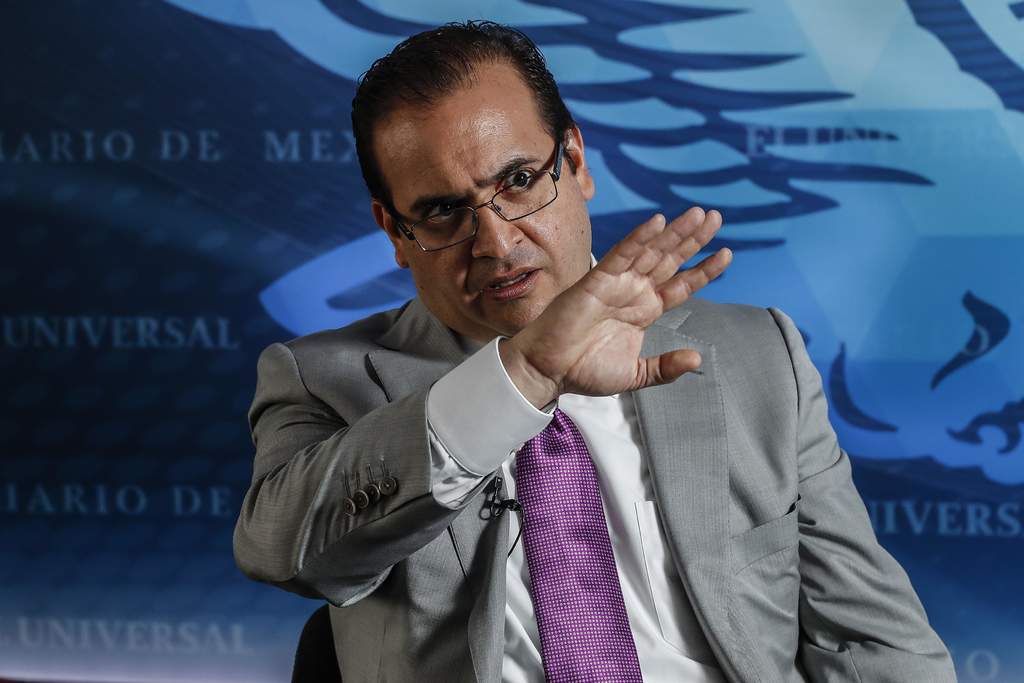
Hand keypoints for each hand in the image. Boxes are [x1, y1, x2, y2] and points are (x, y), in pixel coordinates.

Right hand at [500, 207, 730, 407]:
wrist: (550, 371)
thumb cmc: (585, 371)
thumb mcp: (635, 374)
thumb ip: (664, 368)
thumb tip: (697, 359)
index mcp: (645, 311)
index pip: (680, 284)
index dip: (703, 269)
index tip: (726, 254)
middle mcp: (634, 292)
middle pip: (670, 260)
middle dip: (694, 239)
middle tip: (716, 217)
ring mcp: (617, 283)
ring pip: (651, 251)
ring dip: (674, 232)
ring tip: (699, 214)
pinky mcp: (597, 280)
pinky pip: (622, 254)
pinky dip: (639, 237)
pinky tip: (658, 222)